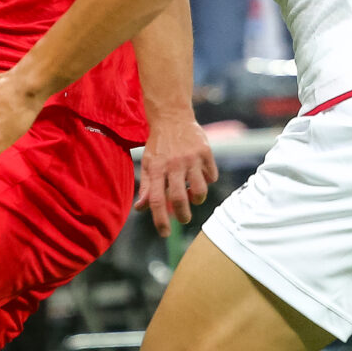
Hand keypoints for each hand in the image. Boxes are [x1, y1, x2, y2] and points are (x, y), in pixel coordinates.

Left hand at [138, 116, 216, 233]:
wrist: (172, 117)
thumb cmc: (159, 145)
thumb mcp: (148, 163)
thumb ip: (146, 187)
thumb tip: (140, 209)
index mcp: (156, 168)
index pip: (157, 200)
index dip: (160, 220)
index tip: (164, 234)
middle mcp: (173, 164)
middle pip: (179, 198)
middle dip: (182, 214)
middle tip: (183, 219)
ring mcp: (191, 158)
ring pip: (200, 189)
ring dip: (197, 199)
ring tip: (193, 196)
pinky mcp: (205, 152)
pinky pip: (211, 176)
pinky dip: (207, 181)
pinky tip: (201, 176)